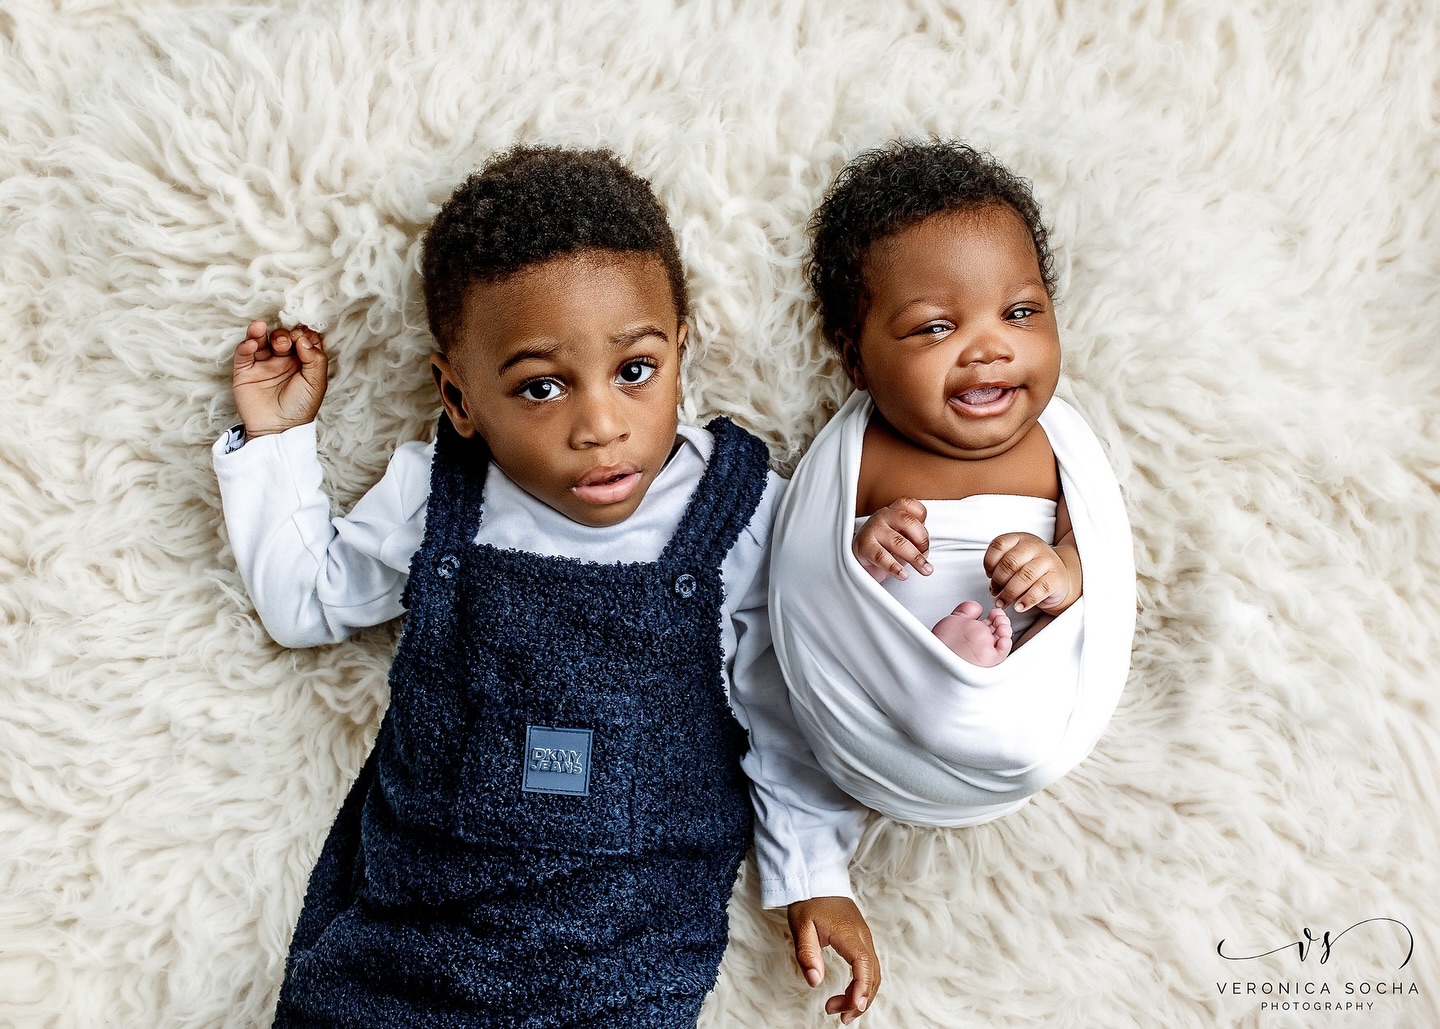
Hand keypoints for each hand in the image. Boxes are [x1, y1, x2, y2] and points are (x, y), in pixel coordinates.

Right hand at [232, 320, 327, 436]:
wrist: (278, 429)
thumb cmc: (300, 408)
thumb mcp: (316, 383)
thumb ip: (315, 359)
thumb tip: (303, 338)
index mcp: (302, 363)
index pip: (303, 339)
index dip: (302, 333)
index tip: (301, 336)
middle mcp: (283, 361)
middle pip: (282, 337)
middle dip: (283, 335)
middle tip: (285, 344)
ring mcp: (263, 365)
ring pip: (261, 340)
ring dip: (262, 332)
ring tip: (261, 329)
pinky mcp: (245, 371)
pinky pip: (243, 352)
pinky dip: (246, 344)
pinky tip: (252, 343)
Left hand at [787, 897, 880, 1023]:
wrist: (817, 881)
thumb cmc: (809, 902)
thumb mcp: (801, 926)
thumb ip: (807, 953)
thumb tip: (814, 981)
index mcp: (849, 933)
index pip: (864, 964)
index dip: (862, 987)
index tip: (853, 1006)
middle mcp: (862, 937)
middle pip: (873, 974)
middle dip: (859, 999)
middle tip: (838, 1015)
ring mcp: (864, 939)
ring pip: (873, 973)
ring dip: (861, 995)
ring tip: (840, 1012)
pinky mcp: (861, 941)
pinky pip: (868, 967)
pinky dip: (862, 985)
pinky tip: (849, 995)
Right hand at [852, 498, 929, 581]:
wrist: (859, 562)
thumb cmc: (883, 548)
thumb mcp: (902, 538)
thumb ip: (915, 537)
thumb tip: (925, 550)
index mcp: (893, 511)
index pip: (910, 505)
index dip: (922, 519)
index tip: (925, 537)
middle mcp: (883, 516)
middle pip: (908, 521)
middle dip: (922, 541)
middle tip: (925, 555)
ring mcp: (872, 530)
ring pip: (898, 541)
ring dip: (915, 557)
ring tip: (923, 569)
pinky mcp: (863, 546)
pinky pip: (881, 556)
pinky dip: (894, 567)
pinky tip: (902, 574)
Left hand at [983, 532, 1076, 613]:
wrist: (1058, 577)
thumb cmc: (1032, 570)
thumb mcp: (1015, 563)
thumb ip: (1001, 570)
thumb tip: (993, 587)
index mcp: (1020, 539)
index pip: (999, 545)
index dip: (989, 563)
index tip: (989, 575)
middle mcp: (1034, 546)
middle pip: (1010, 562)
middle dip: (998, 581)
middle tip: (995, 593)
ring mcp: (1047, 560)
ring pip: (1024, 576)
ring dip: (1009, 593)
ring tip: (1003, 602)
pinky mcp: (1057, 577)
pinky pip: (1040, 589)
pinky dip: (1027, 600)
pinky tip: (1019, 606)